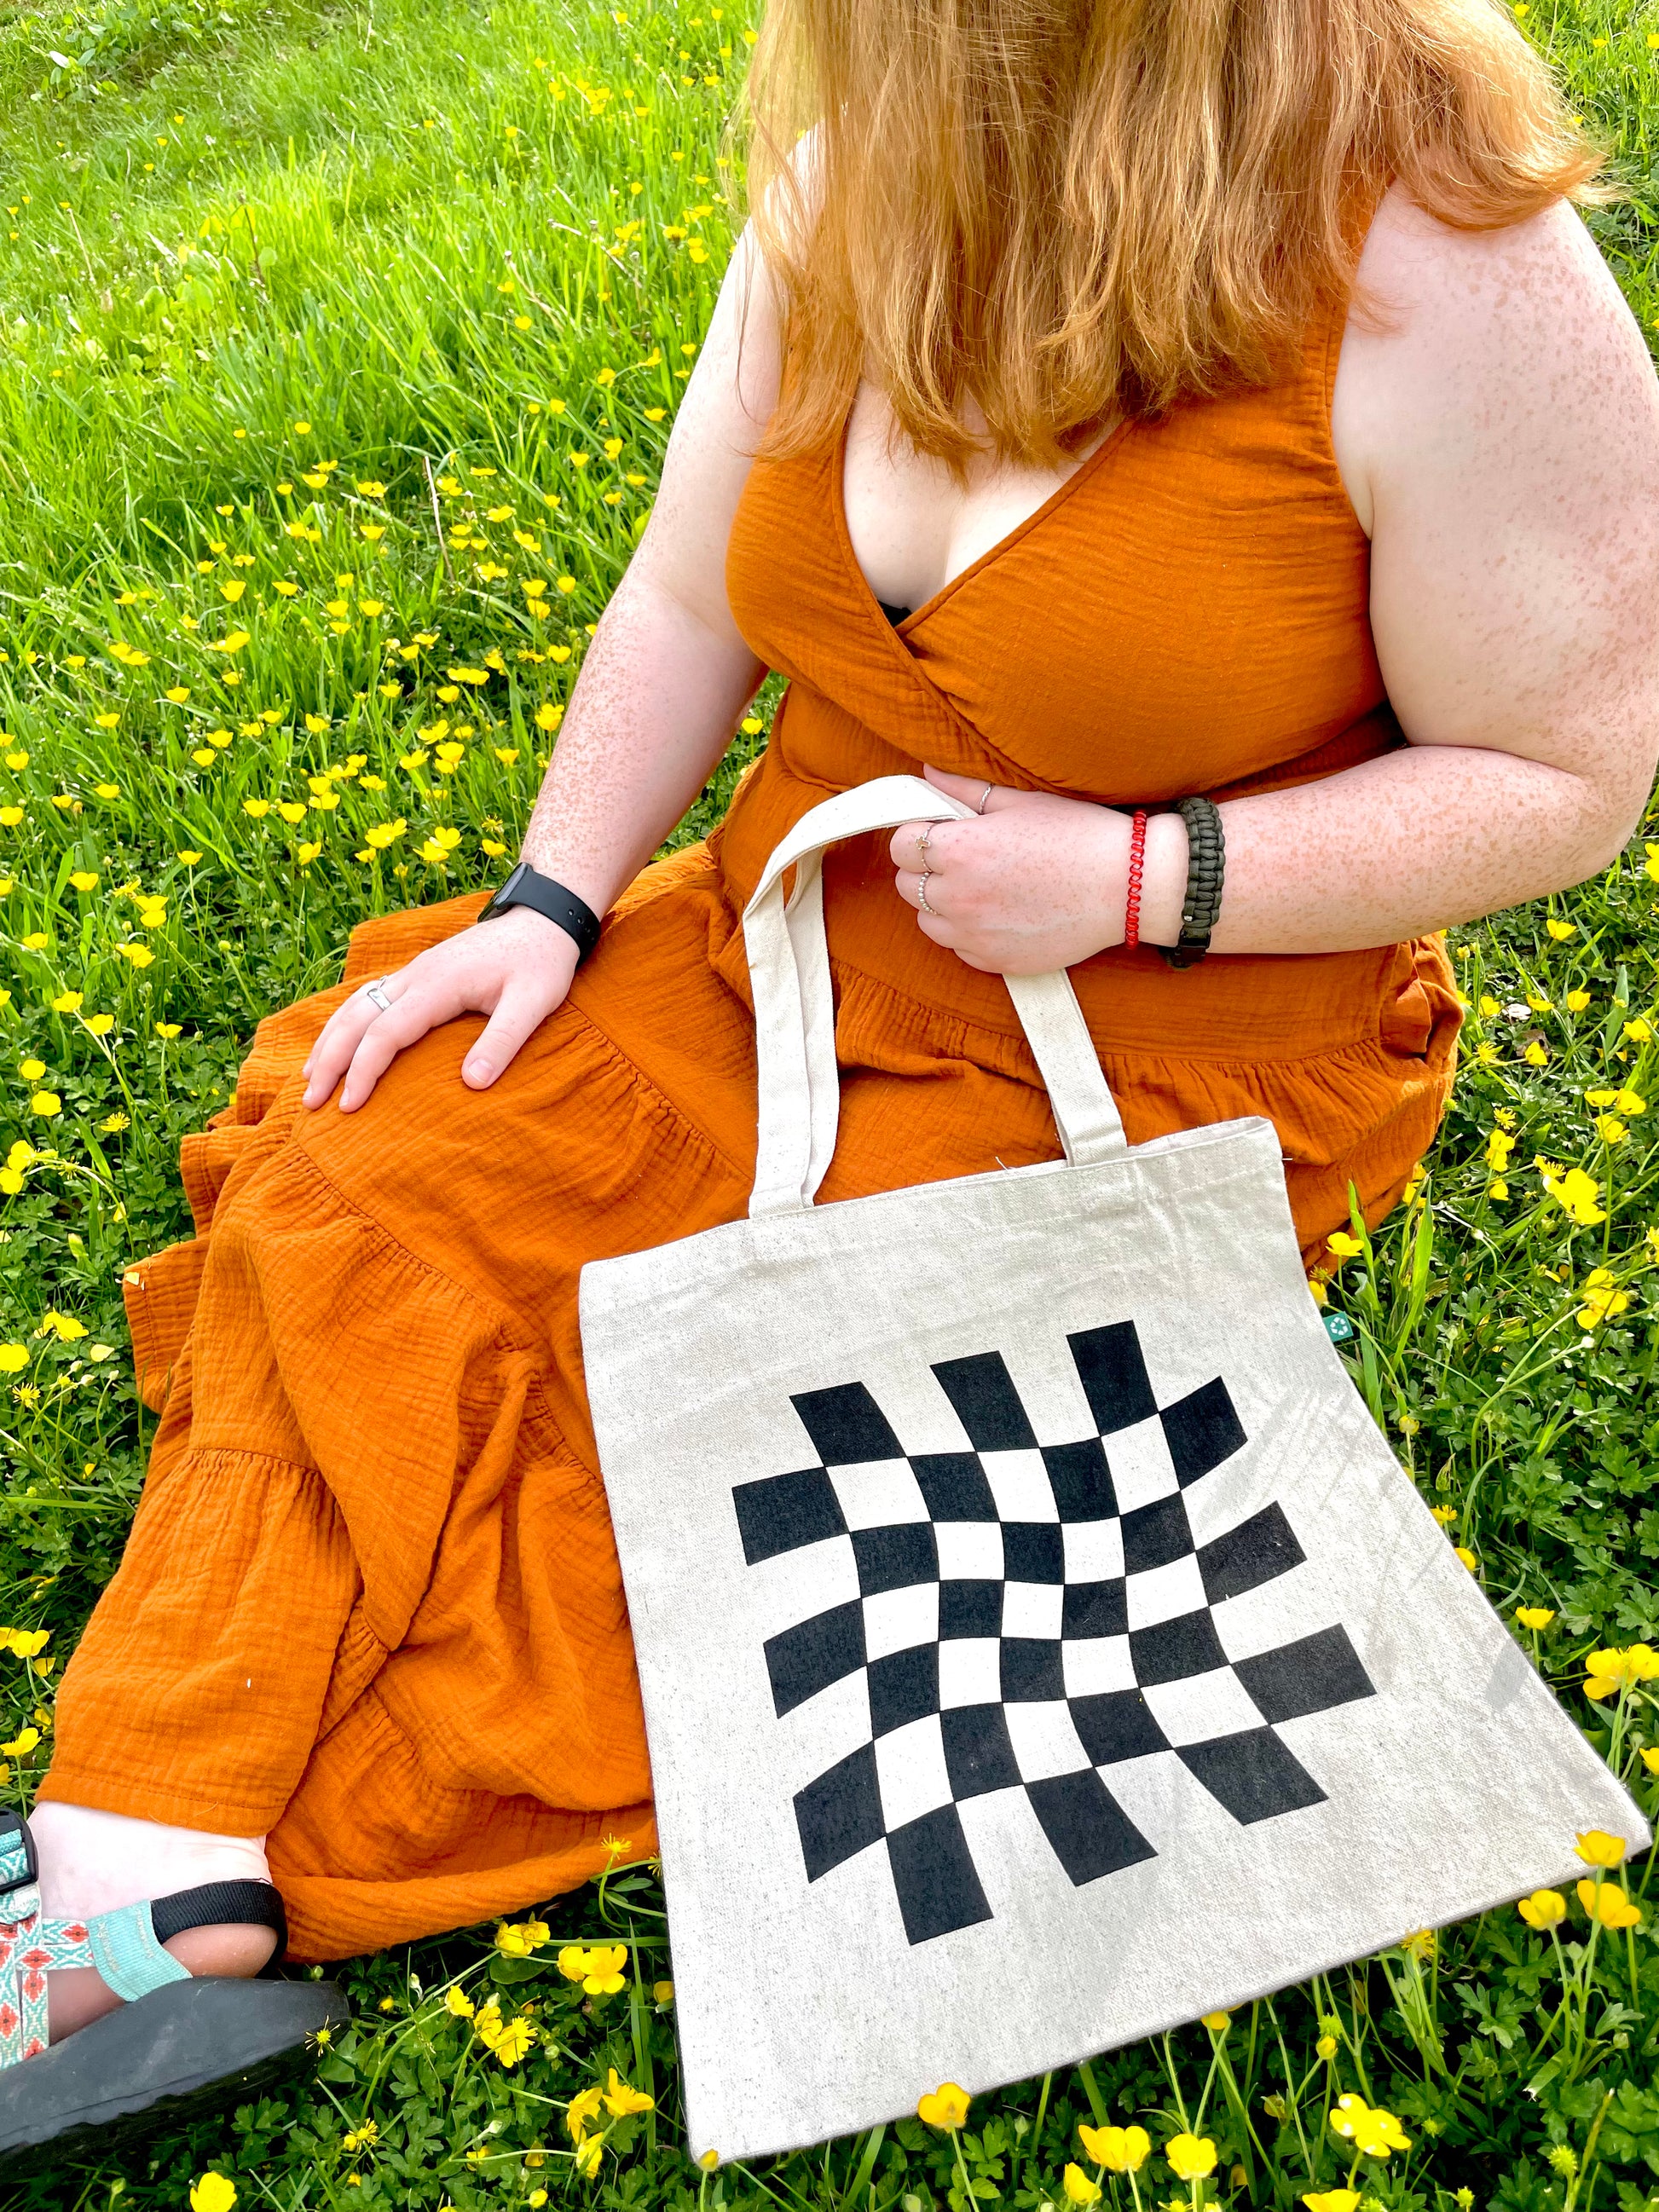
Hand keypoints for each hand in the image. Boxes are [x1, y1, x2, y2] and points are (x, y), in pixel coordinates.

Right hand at [301, 907, 580, 1111]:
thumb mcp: (534, 1003)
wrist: (543, 919)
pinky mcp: (419, 973)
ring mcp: (413, 972)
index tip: (349, 1106)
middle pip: (356, 1018)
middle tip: (310, 1103)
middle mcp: (415, 975)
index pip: (386, 1032)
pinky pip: (368, 997)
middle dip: (330, 1060)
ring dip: (329, 1041)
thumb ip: (504, 1041)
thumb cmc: (542, 963)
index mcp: (438, 984)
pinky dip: (345, 1023)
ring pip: (355, 1005)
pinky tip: (336, 1043)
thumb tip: (472, 1085)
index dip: (363, 1070)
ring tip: (308, 1078)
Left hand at [888, 766, 1183, 971]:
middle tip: (963, 858)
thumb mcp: (1018, 802)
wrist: (1127, 887)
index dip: (917, 835)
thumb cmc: (1077, 835)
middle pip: (907, 885)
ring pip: (928, 921)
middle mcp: (957, 897)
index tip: (939, 832)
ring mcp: (973, 935)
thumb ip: (963, 790)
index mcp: (958, 850)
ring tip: (981, 888)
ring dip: (942, 905)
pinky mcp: (993, 961)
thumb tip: (926, 775)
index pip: (900, 845)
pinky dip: (969, 933)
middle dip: (925, 869)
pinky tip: (1000, 913)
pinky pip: (959, 948)